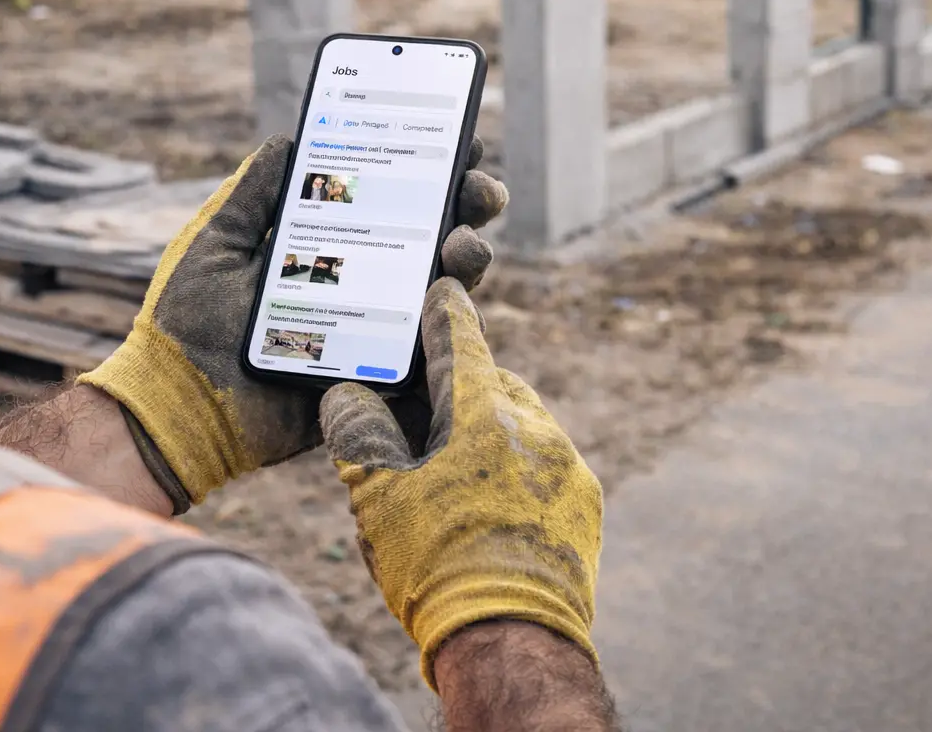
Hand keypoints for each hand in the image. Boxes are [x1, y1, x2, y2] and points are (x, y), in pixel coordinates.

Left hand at [82, 134, 509, 512]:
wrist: (175, 405)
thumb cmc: (188, 324)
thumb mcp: (218, 244)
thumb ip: (254, 196)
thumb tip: (291, 137)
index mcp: (327, 245)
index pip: (391, 199)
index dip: (433, 170)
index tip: (464, 140)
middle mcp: (361, 283)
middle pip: (434, 237)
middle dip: (468, 207)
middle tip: (479, 191)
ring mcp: (375, 331)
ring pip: (444, 291)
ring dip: (466, 261)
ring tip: (461, 246)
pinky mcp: (375, 379)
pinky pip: (429, 356)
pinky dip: (448, 328)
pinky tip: (448, 299)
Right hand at [319, 278, 603, 689]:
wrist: (512, 641)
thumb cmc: (437, 562)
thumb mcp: (377, 496)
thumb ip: (359, 434)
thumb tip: (346, 397)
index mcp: (481, 411)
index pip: (461, 342)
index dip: (444, 314)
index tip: (442, 290)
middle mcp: (534, 427)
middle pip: (494, 384)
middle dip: (463, 386)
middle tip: (428, 407)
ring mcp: (566, 467)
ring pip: (522, 427)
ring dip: (490, 432)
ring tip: (454, 467)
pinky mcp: (585, 506)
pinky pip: (546, 468)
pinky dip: (517, 471)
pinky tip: (490, 505)